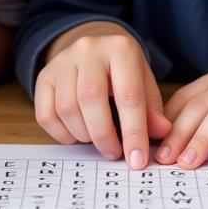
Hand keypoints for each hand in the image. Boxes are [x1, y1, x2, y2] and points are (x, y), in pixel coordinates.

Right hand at [35, 30, 171, 168]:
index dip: (134, 132)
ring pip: (67, 108)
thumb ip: (151, 108)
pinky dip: (61, 134)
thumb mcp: (144, 81)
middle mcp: (88, 49)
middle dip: (104, 135)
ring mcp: (62, 61)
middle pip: (91, 100)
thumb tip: (163, 132)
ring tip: (98, 140)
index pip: (128, 95)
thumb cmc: (123, 70)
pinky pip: (46, 114)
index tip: (137, 160)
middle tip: (114, 154)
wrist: (94, 48)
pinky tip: (76, 135)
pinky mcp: (44, 76)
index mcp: (121, 48)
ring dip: (84, 135)